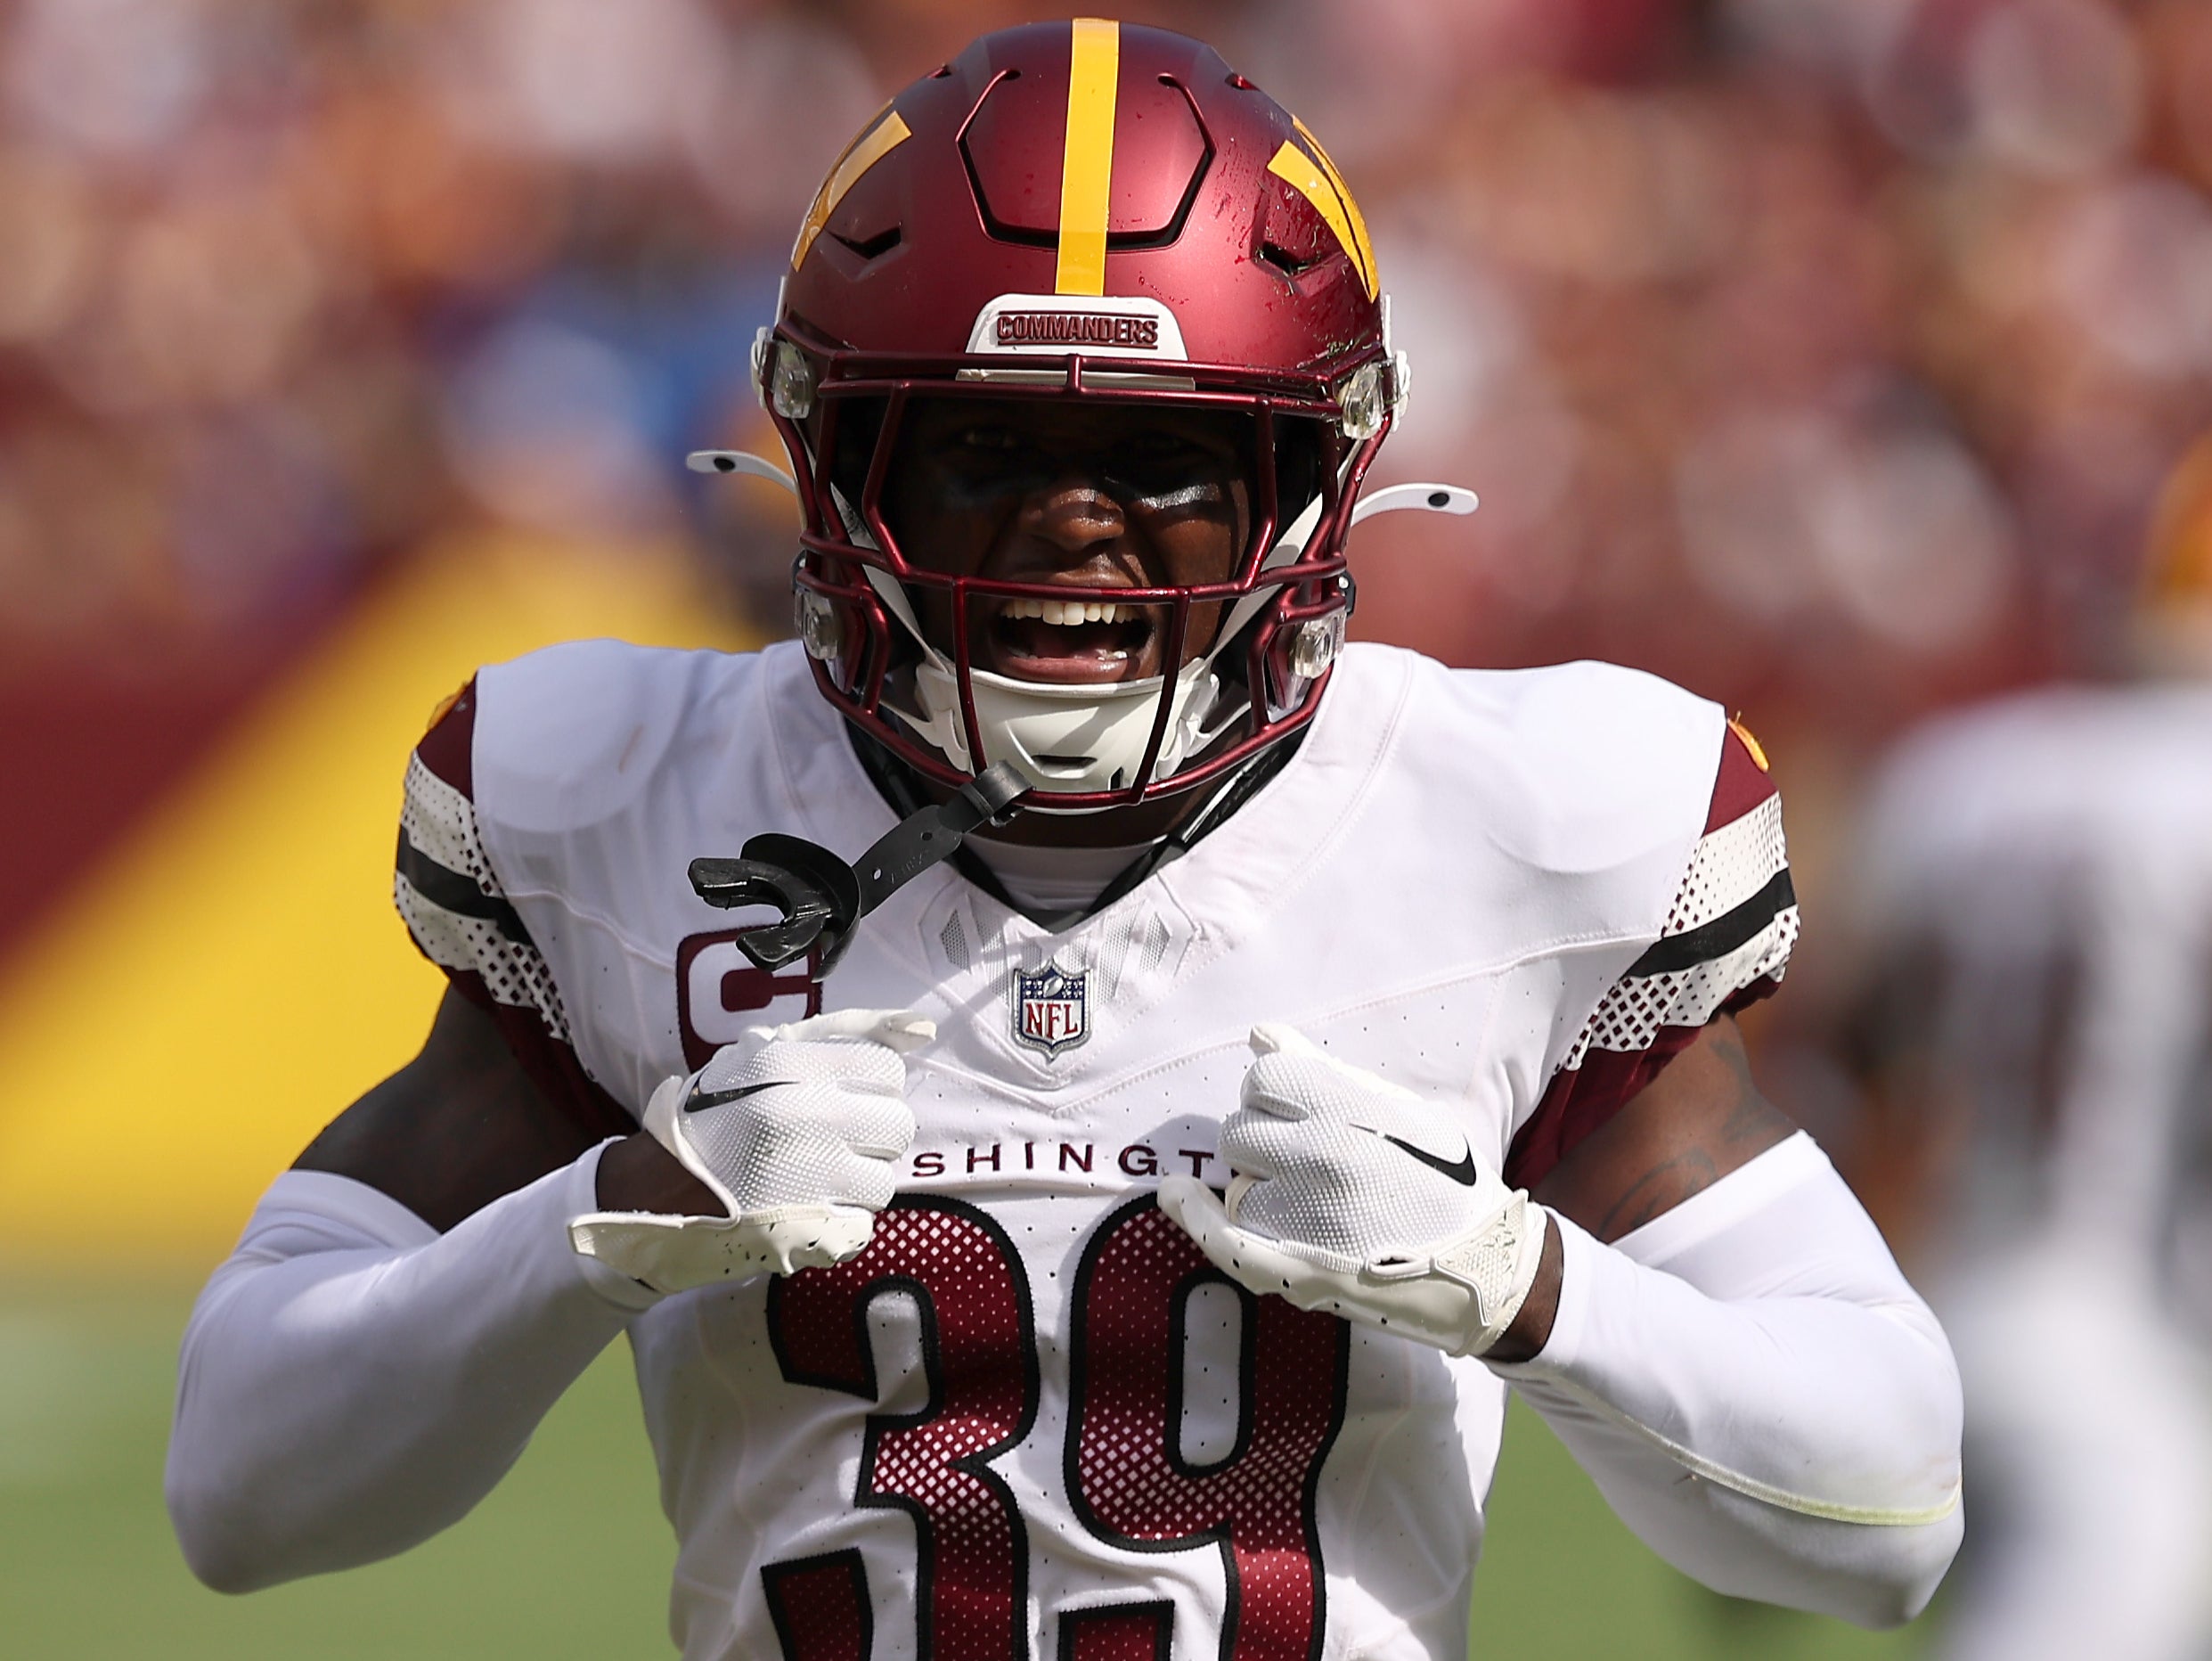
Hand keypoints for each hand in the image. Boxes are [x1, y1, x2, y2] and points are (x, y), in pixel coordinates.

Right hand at [569, 1008, 930, 1291]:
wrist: (656, 1192)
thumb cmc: (716, 1113)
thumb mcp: (766, 1050)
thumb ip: (847, 1031)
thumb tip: (922, 1028)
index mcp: (790, 1067)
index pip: (887, 1070)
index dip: (870, 1087)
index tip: (841, 1098)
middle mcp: (806, 1118)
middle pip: (897, 1126)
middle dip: (870, 1135)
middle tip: (830, 1140)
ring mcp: (809, 1180)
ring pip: (883, 1182)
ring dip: (855, 1181)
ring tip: (811, 1177)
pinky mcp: (808, 1233)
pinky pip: (863, 1226)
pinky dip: (840, 1223)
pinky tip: (804, 1209)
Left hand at [1159, 1023, 1548, 1356]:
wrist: (1483, 1265)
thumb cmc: (1444, 1177)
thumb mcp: (1398, 1108)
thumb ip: (1321, 1070)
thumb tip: (1259, 1035)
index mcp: (1348, 1109)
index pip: (1263, 1079)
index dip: (1273, 1093)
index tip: (1293, 1110)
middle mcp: (1319, 1157)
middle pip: (1240, 1129)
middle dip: (1262, 1137)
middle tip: (1306, 1158)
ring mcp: (1303, 1217)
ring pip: (1239, 1181)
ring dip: (1261, 1184)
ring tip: (1316, 1201)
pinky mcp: (1293, 1268)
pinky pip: (1221, 1235)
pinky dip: (1197, 1215)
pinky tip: (1176, 1196)